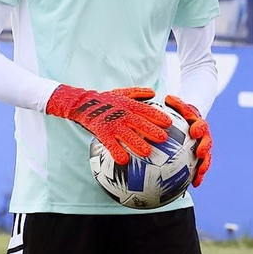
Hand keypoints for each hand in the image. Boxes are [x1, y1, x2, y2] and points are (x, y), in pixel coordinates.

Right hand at [44, 84, 171, 164]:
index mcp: (129, 105)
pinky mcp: (102, 132)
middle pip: (139, 123)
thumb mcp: (123, 93)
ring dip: (137, 143)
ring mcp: (113, 124)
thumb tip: (154, 93)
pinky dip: (116, 151)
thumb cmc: (107, 99)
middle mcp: (123, 114)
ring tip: (147, 152)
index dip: (158, 116)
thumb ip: (138, 93)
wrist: (83, 103)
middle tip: (163, 138)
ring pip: (126, 134)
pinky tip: (123, 161)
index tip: (169, 123)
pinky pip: (110, 143)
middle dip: (151, 130)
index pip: (146, 110)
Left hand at [164, 94, 212, 187]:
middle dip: (204, 149)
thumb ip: (175, 104)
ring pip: (206, 158)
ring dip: (203, 166)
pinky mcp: (200, 158)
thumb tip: (168, 98)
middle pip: (207, 144)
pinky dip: (198, 176)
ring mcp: (203, 148)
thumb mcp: (179, 106)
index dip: (199, 129)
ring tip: (199, 175)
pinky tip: (194, 185)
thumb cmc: (182, 112)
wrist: (192, 119)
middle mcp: (204, 137)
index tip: (194, 132)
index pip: (201, 125)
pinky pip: (200, 167)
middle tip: (200, 154)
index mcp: (199, 124)